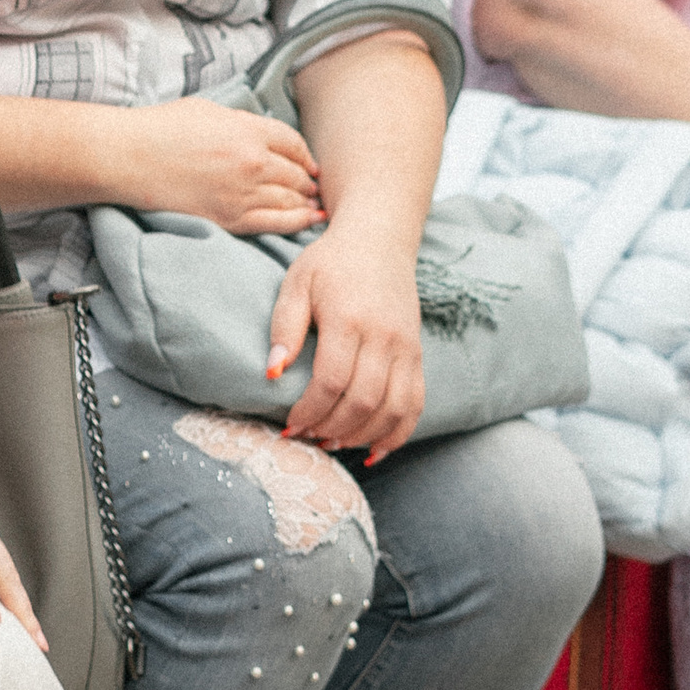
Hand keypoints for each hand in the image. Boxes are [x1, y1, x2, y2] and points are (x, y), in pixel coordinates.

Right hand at [115, 99, 322, 235]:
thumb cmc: (162, 127)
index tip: (310, 163)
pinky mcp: (231, 219)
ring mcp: (243, 194)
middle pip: (297, 174)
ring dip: (307, 202)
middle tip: (315, 186)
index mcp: (248, 130)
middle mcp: (252, 163)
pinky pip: (276, 223)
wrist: (130, 157)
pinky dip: (298, 222)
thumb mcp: (210, 110)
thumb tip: (265, 136)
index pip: (293, 143)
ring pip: (292, 200)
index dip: (306, 154)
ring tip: (315, 204)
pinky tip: (309, 221)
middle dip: (308, 180)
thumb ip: (243, 122)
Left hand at [267, 229, 424, 462]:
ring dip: (363, 436)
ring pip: (393, 409)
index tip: (289, 425)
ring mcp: (406, 348)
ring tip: (333, 442)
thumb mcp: (296, 283)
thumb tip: (272, 373)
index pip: (331, 381)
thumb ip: (285, 327)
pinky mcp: (418, 355)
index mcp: (348, 320)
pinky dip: (397, 433)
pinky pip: (415, 404)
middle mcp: (384, 337)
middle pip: (363, 401)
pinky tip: (373, 449)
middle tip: (308, 437)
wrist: (378, 240)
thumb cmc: (330, 263)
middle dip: (332, 428)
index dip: (310, 411)